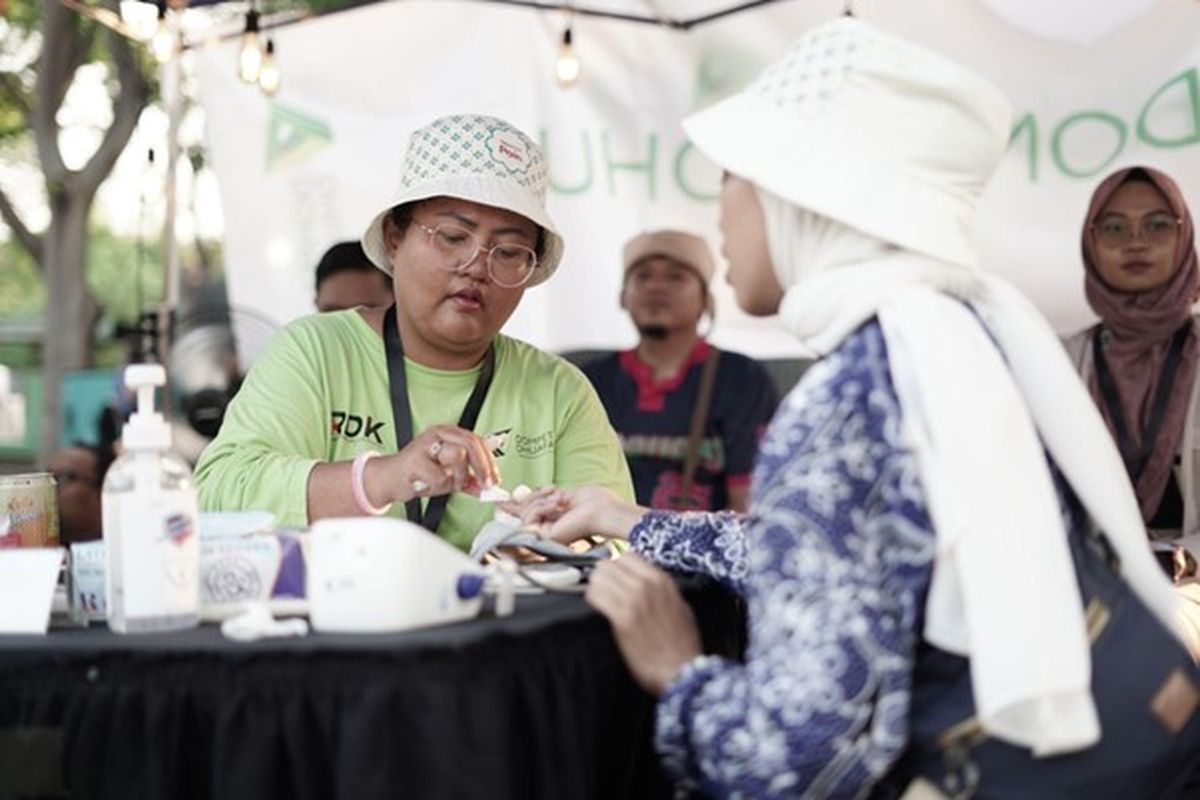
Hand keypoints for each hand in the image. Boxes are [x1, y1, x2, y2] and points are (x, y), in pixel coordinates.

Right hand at [370, 424, 500, 505]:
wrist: (390, 480)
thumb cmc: (418, 475)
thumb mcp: (450, 477)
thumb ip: (469, 480)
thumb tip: (487, 487)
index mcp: (449, 434)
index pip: (477, 441)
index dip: (490, 460)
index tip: (495, 479)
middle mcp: (439, 433)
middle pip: (471, 443)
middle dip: (483, 467)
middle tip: (486, 485)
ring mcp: (426, 443)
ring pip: (458, 456)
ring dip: (459, 477)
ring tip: (448, 484)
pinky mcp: (415, 459)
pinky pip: (440, 476)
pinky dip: (439, 486)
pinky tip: (429, 484)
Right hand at [501, 485, 644, 543]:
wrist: (605, 511)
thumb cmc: (594, 502)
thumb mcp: (561, 495)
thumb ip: (540, 498)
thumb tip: (520, 497)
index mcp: (553, 519)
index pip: (526, 514)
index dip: (513, 506)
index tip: (500, 500)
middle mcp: (547, 529)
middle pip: (523, 511)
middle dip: (535, 496)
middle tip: (552, 490)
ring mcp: (546, 535)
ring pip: (525, 513)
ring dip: (541, 500)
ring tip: (560, 499)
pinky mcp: (545, 537)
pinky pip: (530, 518)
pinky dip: (541, 506)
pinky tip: (557, 505)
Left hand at [586, 553, 701, 694]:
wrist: (682, 671)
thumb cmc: (682, 646)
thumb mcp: (681, 609)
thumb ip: (664, 593)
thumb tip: (649, 585)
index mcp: (662, 581)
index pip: (627, 556)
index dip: (616, 567)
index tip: (612, 578)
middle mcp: (648, 585)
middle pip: (609, 564)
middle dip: (602, 576)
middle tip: (602, 590)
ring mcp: (635, 600)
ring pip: (599, 577)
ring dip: (595, 587)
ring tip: (599, 599)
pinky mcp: (622, 618)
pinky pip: (595, 595)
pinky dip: (592, 599)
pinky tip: (597, 608)